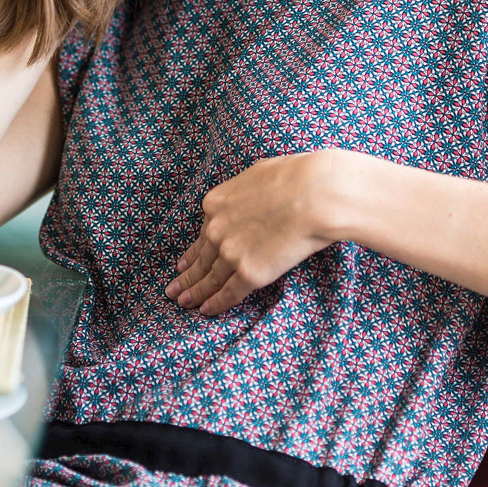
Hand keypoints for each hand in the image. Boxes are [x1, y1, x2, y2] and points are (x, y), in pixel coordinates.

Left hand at [164, 149, 343, 315]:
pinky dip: (216, 304)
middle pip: (200, 259)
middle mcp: (216, 230)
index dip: (191, 253)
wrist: (315, 194)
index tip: (182, 264)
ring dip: (195, 293)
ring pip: (209, 279)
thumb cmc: (295, 177)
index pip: (201, 236)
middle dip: (185, 277)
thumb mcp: (256, 175)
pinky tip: (206, 311)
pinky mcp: (249, 273)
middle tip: (172, 290)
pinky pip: (228, 293)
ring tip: (183, 303)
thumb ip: (243, 192)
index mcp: (215, 204)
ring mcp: (230, 253)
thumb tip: (248, 196)